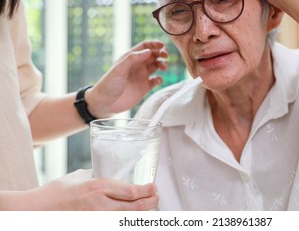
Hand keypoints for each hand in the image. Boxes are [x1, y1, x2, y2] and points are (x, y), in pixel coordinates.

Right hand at [9, 169, 158, 209]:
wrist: (36, 211)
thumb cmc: (55, 193)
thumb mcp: (79, 177)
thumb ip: (97, 179)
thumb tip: (109, 180)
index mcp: (97, 187)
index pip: (130, 191)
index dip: (146, 190)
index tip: (153, 187)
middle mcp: (100, 205)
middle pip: (134, 207)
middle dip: (150, 202)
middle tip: (156, 197)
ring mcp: (97, 219)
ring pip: (128, 218)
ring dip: (141, 213)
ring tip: (149, 206)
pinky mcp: (93, 225)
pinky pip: (115, 224)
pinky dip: (126, 220)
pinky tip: (131, 216)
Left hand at [86, 40, 167, 117]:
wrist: (105, 103)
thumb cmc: (109, 84)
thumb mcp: (119, 69)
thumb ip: (133, 58)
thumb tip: (148, 51)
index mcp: (130, 58)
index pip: (145, 46)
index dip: (154, 44)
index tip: (162, 46)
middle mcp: (137, 65)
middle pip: (153, 55)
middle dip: (161, 53)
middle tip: (165, 56)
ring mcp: (141, 76)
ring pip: (156, 66)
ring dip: (162, 64)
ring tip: (163, 67)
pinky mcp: (144, 87)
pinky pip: (156, 80)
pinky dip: (160, 79)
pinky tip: (158, 80)